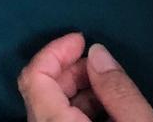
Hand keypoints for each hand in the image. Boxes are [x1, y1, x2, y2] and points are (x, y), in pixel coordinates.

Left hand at [17, 32, 152, 121]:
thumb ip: (118, 91)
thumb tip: (97, 53)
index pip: (34, 77)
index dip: (55, 50)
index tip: (81, 38)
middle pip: (41, 89)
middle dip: (69, 68)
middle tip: (99, 62)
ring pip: (51, 106)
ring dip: (77, 88)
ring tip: (107, 83)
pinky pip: (61, 120)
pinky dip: (79, 108)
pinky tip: (106, 108)